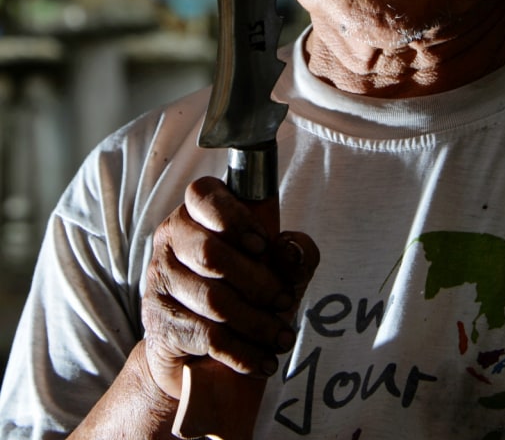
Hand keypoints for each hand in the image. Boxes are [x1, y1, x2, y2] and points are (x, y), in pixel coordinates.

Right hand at [140, 177, 318, 400]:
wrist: (200, 355)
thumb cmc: (242, 294)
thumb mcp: (277, 268)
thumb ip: (294, 252)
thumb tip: (290, 249)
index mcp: (196, 213)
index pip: (202, 195)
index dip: (235, 218)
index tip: (263, 245)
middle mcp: (170, 241)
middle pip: (211, 254)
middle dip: (258, 282)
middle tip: (284, 300)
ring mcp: (160, 282)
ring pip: (212, 299)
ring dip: (257, 322)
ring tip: (282, 337)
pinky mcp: (160, 324)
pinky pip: (207, 336)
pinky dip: (243, 352)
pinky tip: (263, 360)